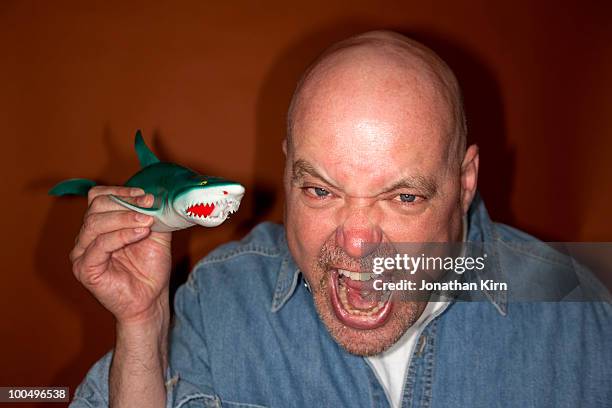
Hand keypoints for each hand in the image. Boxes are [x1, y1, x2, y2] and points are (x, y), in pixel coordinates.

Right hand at [70, 186, 171, 324]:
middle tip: (148, 206)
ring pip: (96, 223)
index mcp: (100, 226)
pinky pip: (100, 245)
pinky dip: (122, 235)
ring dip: (125, 218)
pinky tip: (141, 233)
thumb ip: (151, 214)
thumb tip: (154, 195)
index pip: (98, 198)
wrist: (150, 300)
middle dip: (125, 203)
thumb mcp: (155, 234)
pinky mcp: (84, 269)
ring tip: (147, 221)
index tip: (143, 195)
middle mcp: (86, 238)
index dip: (119, 192)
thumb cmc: (150, 269)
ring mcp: (82, 254)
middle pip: (96, 208)